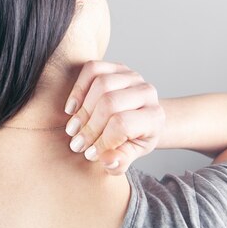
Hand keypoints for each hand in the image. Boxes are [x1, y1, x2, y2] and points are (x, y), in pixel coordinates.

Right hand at [63, 60, 164, 174]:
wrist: (140, 118)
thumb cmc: (134, 138)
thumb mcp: (131, 154)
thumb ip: (121, 161)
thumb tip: (107, 160)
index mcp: (154, 116)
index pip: (122, 125)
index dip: (102, 141)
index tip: (90, 154)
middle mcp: (147, 92)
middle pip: (109, 103)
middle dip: (89, 126)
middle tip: (77, 143)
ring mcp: (132, 76)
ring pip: (101, 84)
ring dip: (82, 109)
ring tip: (73, 128)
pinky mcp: (117, 67)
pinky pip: (93, 69)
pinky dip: (78, 88)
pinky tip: (72, 108)